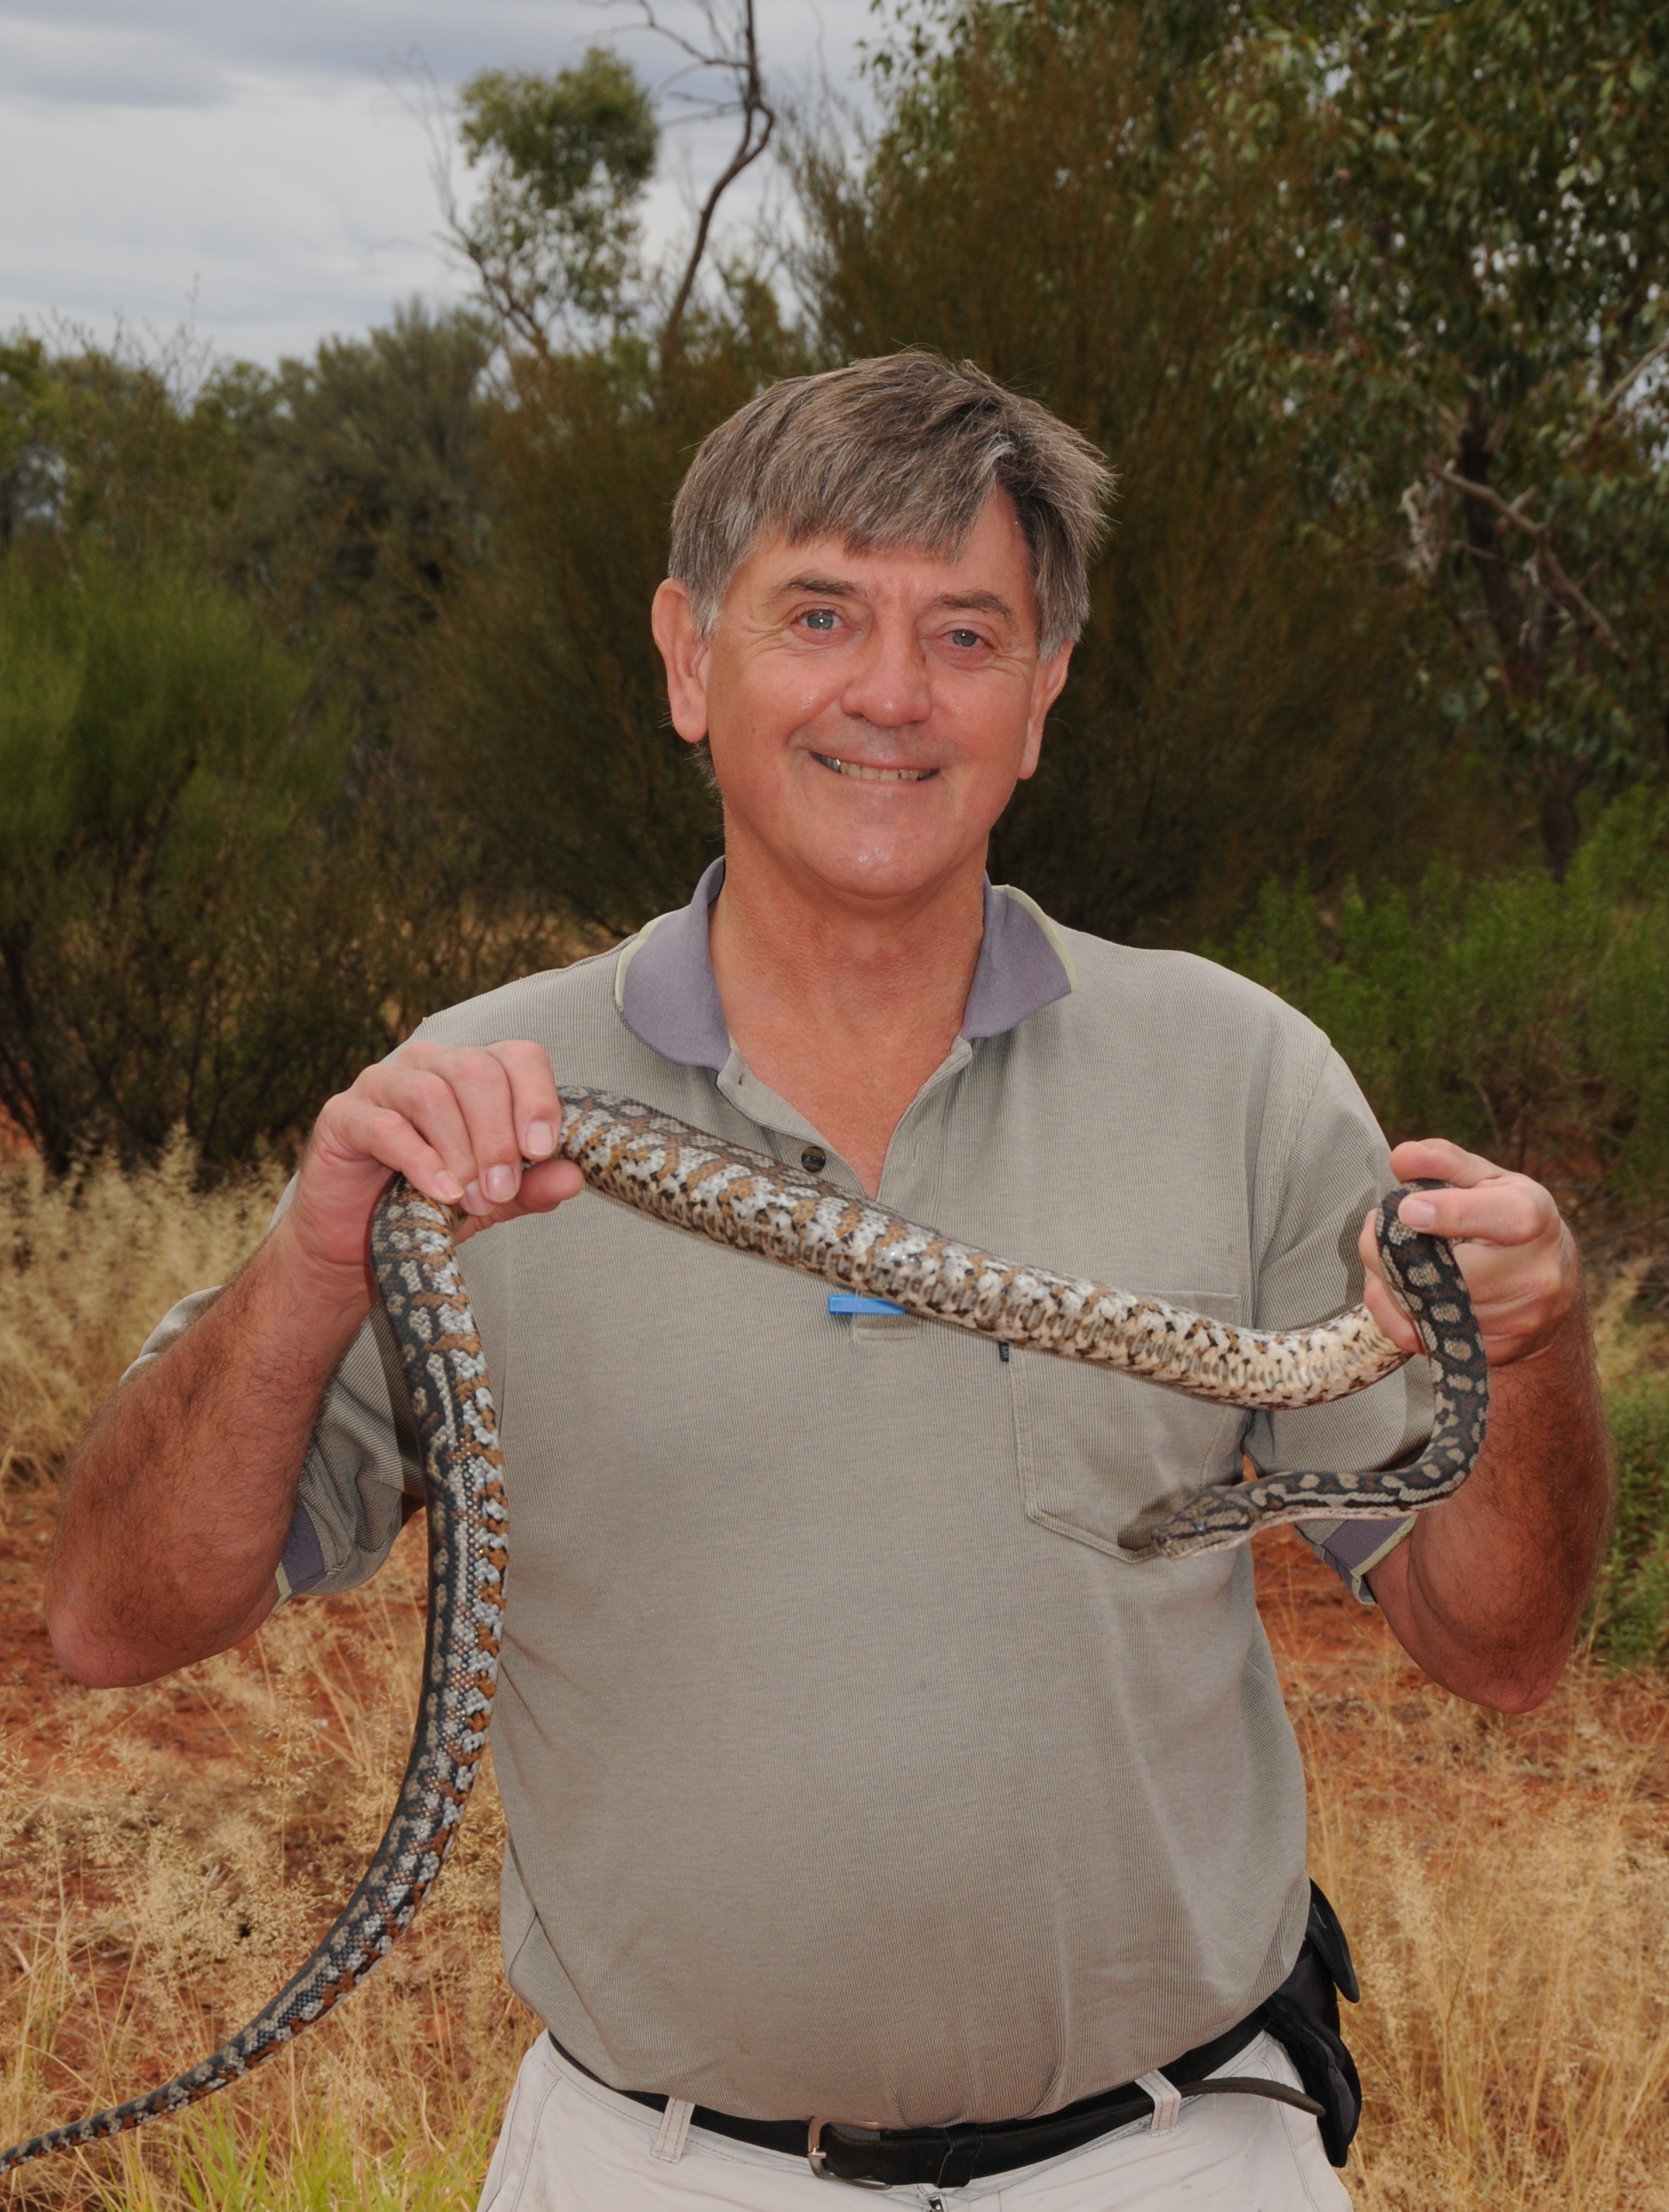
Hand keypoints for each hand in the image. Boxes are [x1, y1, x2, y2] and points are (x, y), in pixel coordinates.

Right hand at [281, 1041, 583, 1295]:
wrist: (356, 1243)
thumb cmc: (429, 1205)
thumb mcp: (494, 1200)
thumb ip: (533, 1186)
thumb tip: (574, 1177)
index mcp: (473, 1074)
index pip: (519, 1057)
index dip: (537, 1099)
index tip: (542, 1152)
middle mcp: (429, 1066)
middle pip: (477, 1071)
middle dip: (498, 1136)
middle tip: (501, 1189)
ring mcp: (381, 1084)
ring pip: (432, 1094)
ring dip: (460, 1151)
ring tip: (471, 1198)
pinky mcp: (343, 1115)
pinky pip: (386, 1126)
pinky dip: (420, 1161)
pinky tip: (441, 1192)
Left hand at [1358, 1138, 1579, 1368]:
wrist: (1550, 1292)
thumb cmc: (1507, 1222)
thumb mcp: (1486, 1182)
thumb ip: (1443, 1163)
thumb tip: (1402, 1157)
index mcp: (1535, 1219)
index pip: (1507, 1218)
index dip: (1455, 1213)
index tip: (1407, 1208)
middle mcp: (1535, 1275)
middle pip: (1454, 1272)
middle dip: (1396, 1250)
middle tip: (1376, 1227)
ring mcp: (1516, 1320)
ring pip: (1428, 1306)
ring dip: (1389, 1279)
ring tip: (1390, 1254)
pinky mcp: (1492, 1351)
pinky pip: (1420, 1335)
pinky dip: (1394, 1311)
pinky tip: (1397, 1288)